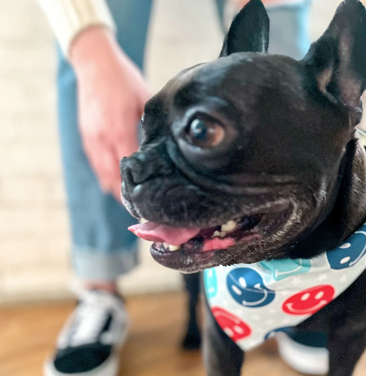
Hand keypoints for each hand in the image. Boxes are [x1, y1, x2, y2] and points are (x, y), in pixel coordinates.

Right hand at [69, 27, 150, 200]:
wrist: (94, 62)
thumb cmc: (124, 79)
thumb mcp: (144, 99)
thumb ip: (152, 125)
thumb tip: (166, 145)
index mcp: (121, 129)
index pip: (130, 167)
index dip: (138, 186)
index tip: (148, 201)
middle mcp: (104, 137)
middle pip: (113, 175)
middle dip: (125, 194)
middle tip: (139, 211)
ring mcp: (92, 137)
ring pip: (102, 171)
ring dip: (113, 188)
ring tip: (126, 203)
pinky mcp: (86, 135)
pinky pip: (95, 162)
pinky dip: (103, 175)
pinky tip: (111, 186)